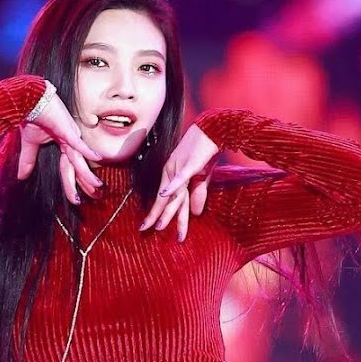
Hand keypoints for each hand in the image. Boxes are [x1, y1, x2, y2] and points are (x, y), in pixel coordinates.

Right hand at [18, 90, 102, 203]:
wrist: (28, 99)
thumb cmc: (31, 116)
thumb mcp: (29, 144)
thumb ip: (28, 161)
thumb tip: (21, 177)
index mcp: (62, 145)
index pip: (69, 169)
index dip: (72, 184)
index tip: (77, 199)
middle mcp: (69, 142)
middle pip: (77, 167)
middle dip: (85, 183)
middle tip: (95, 196)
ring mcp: (70, 135)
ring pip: (79, 159)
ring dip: (87, 174)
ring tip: (97, 186)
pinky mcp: (67, 129)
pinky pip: (78, 142)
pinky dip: (87, 150)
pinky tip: (97, 158)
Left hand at [139, 124, 218, 241]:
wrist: (214, 130)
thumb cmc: (207, 151)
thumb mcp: (203, 177)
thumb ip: (198, 194)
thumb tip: (196, 214)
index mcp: (173, 175)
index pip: (167, 199)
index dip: (161, 214)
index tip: (154, 227)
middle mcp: (172, 172)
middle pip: (166, 200)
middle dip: (158, 217)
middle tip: (145, 231)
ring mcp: (179, 168)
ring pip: (173, 195)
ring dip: (166, 211)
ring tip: (158, 226)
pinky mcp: (189, 165)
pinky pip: (180, 178)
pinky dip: (172, 187)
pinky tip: (164, 196)